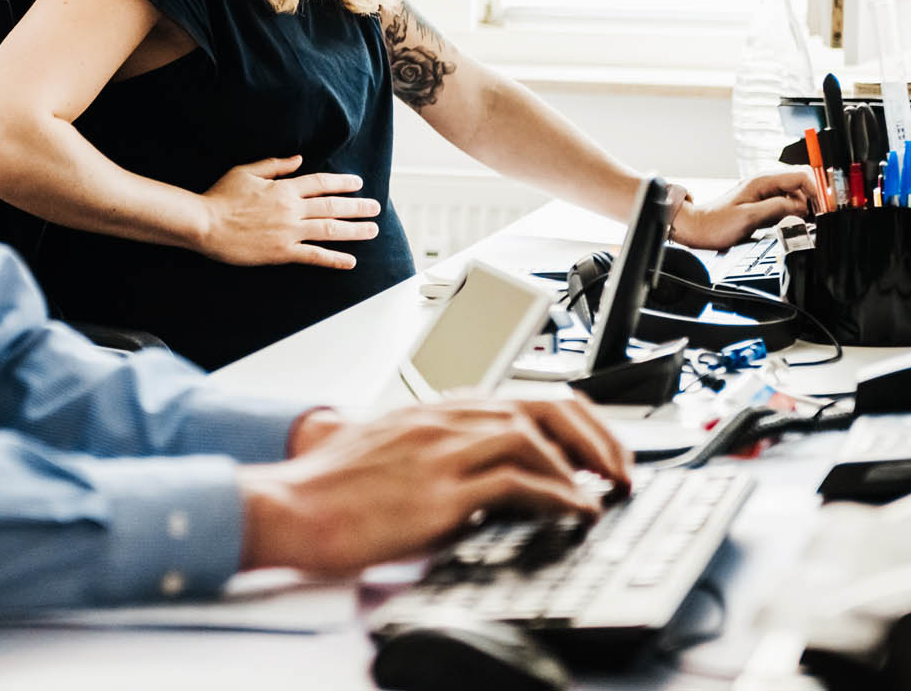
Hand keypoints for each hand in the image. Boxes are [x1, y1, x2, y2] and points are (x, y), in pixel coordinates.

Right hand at [198, 155, 377, 268]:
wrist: (205, 224)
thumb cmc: (221, 197)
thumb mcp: (246, 172)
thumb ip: (275, 165)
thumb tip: (299, 159)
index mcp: (284, 188)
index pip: (320, 183)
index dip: (342, 183)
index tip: (358, 183)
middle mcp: (291, 209)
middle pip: (332, 206)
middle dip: (357, 206)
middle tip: (375, 208)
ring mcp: (289, 232)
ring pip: (329, 229)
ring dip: (354, 230)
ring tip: (372, 230)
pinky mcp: (282, 253)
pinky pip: (314, 256)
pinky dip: (334, 258)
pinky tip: (351, 261)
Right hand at [239, 399, 631, 574]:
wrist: (290, 506)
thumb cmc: (332, 489)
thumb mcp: (392, 455)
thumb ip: (436, 454)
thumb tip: (478, 479)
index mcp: (437, 409)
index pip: (524, 397)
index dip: (574, 421)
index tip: (598, 451)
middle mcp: (445, 419)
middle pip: (543, 405)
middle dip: (595, 437)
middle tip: (621, 471)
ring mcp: (442, 450)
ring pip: (535, 435)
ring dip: (584, 467)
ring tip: (606, 495)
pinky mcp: (439, 489)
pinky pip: (517, 482)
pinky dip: (560, 497)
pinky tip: (577, 513)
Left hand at [667, 171, 818, 248]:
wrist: (698, 229)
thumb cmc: (716, 223)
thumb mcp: (748, 217)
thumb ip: (776, 209)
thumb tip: (799, 208)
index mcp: (763, 181)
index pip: (801, 176)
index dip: (816, 190)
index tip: (823, 208)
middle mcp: (766, 183)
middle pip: (802, 183)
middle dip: (814, 198)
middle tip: (818, 218)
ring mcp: (765, 193)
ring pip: (797, 194)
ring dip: (805, 207)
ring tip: (806, 223)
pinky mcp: (764, 204)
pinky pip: (787, 204)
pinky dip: (795, 212)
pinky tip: (794, 224)